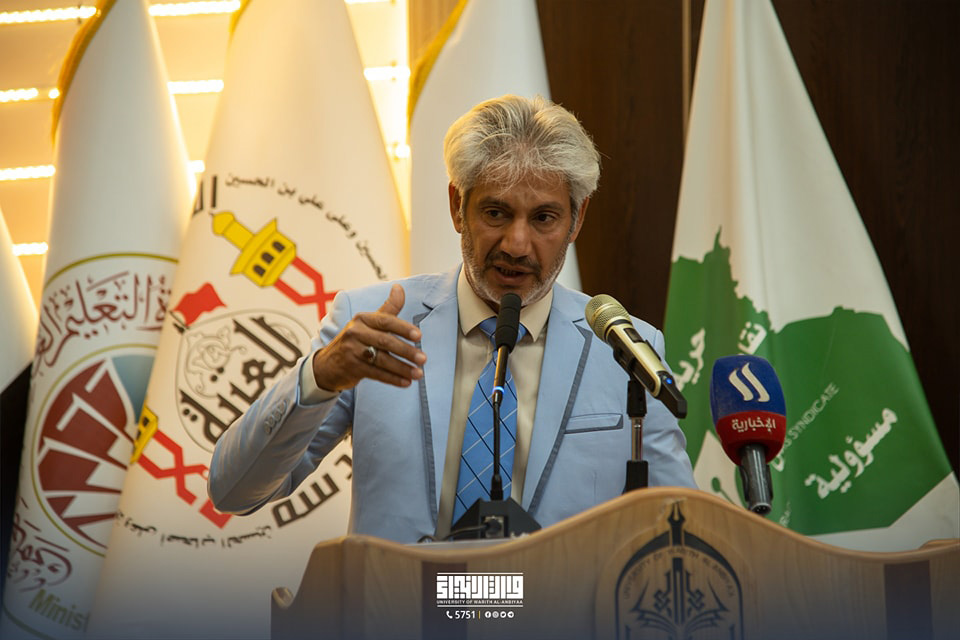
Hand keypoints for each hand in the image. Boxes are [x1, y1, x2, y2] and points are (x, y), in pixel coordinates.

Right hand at [311, 284, 425, 390]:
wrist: (327, 364)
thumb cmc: (355, 340)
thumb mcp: (368, 322)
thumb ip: (388, 308)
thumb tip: (399, 287)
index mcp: (362, 319)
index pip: (385, 321)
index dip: (403, 328)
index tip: (419, 336)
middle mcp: (355, 333)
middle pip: (385, 341)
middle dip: (406, 351)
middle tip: (423, 358)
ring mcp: (352, 351)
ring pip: (382, 360)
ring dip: (402, 368)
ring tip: (418, 373)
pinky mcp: (352, 367)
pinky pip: (376, 374)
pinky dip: (392, 379)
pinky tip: (406, 382)